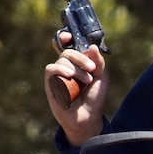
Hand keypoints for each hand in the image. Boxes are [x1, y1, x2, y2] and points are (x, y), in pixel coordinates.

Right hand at [44, 30, 107, 146]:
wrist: (88, 117)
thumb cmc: (94, 98)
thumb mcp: (102, 78)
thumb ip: (98, 62)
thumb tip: (92, 46)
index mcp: (78, 63)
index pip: (67, 46)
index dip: (65, 38)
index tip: (68, 36)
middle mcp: (66, 67)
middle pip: (67, 52)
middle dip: (80, 58)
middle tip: (91, 69)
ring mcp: (57, 75)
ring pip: (61, 60)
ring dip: (76, 68)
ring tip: (86, 81)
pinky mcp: (50, 84)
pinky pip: (51, 69)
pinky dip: (60, 70)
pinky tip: (70, 76)